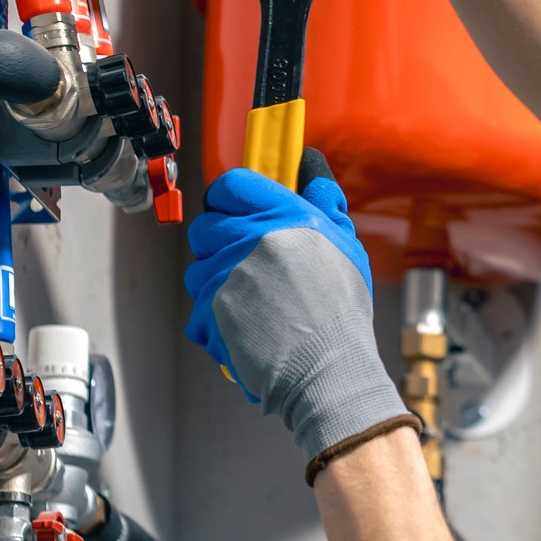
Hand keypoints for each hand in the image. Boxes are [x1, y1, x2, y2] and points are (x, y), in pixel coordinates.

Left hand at [184, 158, 413, 463]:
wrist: (328, 370)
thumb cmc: (341, 312)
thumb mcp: (344, 245)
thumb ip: (324, 203)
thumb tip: (312, 170)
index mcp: (282, 216)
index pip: (230, 185)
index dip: (230, 198)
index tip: (238, 211)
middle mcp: (248, 240)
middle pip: (205, 226)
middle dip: (219, 243)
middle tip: (246, 264)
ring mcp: (224, 277)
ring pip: (196, 270)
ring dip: (216, 284)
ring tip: (251, 304)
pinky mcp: (208, 313)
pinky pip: (197, 310)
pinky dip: (215, 322)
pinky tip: (245, 329)